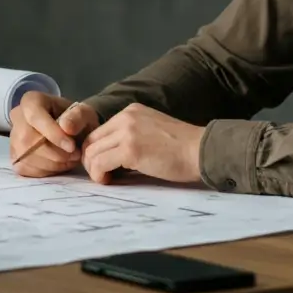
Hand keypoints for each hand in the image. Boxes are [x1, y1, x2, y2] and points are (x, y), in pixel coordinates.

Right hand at [10, 91, 98, 177]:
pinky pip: (26, 169)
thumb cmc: (76, 120)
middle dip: (54, 153)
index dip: (52, 134)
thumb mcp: (85, 113)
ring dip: (53, 164)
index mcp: (31, 101)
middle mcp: (17, 117)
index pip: (35, 117)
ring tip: (70, 159)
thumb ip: (79, 116)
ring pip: (26, 157)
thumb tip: (66, 127)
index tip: (71, 146)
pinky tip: (59, 164)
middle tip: (75, 155)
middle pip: (27, 140)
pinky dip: (46, 171)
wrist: (73, 132)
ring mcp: (13, 138)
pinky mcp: (15, 157)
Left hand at [81, 103, 203, 184]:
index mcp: (131, 111)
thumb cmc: (183, 148)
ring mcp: (126, 132)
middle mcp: (125, 117)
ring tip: (105, 179)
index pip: (100, 131)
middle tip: (100, 175)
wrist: (201, 150)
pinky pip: (100, 162)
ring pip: (92, 152)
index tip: (103, 165)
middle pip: (91, 140)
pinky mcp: (129, 149)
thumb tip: (112, 157)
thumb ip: (132, 136)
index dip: (96, 150)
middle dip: (90, 160)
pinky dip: (99, 174)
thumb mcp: (152, 131)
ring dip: (94, 169)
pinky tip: (108, 180)